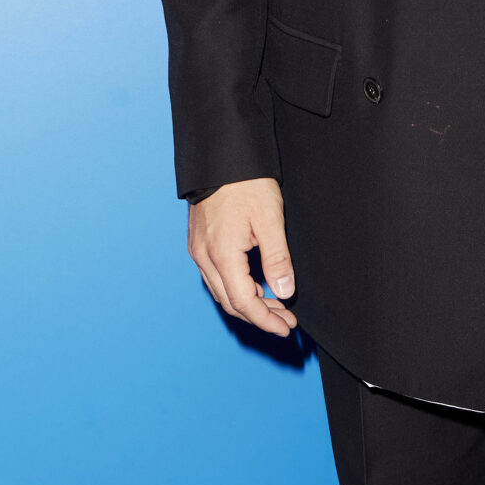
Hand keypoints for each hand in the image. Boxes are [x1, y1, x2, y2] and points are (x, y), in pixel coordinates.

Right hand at [187, 178, 295, 335]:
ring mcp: (198, 250)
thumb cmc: (246, 184)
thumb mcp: (270, 220)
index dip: (265, 319)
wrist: (221, 156)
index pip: (243, 302)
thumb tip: (284, 292)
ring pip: (222, 291)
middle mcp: (204, 257)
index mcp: (221, 254)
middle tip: (286, 321)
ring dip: (248, 303)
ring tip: (276, 307)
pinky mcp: (199, 242)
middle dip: (259, 316)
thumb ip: (277, 260)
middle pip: (230, 302)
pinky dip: (236, 288)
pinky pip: (216, 277)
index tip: (286, 328)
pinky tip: (255, 286)